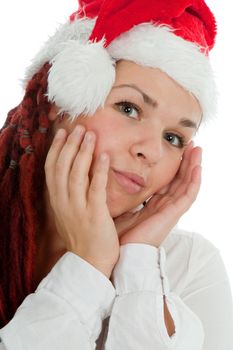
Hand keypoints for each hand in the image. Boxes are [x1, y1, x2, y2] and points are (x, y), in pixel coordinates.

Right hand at [44, 125, 119, 277]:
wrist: (90, 263)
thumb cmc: (83, 236)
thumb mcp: (69, 214)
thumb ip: (69, 194)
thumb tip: (74, 173)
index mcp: (57, 201)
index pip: (52, 169)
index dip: (57, 149)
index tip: (63, 132)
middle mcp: (63, 202)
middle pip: (62, 167)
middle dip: (70, 145)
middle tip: (79, 127)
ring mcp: (77, 208)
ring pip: (75, 174)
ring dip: (83, 152)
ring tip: (90, 134)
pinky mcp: (94, 214)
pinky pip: (95, 188)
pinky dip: (98, 170)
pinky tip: (104, 155)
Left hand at [114, 143, 201, 247]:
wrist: (123, 254)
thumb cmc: (121, 235)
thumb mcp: (122, 208)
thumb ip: (124, 195)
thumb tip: (114, 180)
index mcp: (154, 205)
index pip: (168, 181)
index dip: (173, 167)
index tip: (175, 151)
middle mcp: (165, 206)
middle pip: (180, 180)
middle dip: (186, 162)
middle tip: (191, 144)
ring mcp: (171, 210)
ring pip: (187, 184)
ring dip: (193, 166)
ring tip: (197, 149)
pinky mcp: (173, 215)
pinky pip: (188, 195)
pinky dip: (194, 181)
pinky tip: (197, 167)